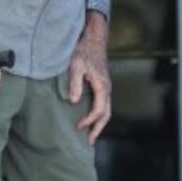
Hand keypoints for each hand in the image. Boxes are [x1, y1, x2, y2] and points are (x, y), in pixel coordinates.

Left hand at [67, 11, 111, 144]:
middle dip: (98, 129)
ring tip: (90, 134)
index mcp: (102, 86)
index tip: (78, 127)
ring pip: (107, 110)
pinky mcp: (102, 85)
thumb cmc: (84, 51)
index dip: (89, 121)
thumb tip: (74, 102)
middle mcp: (107, 88)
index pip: (99, 110)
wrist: (94, 39)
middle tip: (89, 141)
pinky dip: (98, 115)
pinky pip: (103, 104)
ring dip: (99, 123)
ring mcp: (106, 87)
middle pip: (107, 114)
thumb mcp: (75, 65)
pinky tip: (90, 118)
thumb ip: (75, 84)